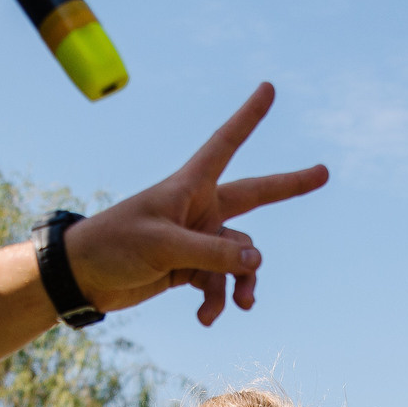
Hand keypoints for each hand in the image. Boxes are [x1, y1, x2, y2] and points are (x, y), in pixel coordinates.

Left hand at [63, 84, 329, 325]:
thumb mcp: (165, 248)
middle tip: (325, 172)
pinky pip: (220, 283)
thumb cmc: (115, 246)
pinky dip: (217, 301)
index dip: (248, 117)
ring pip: (239, 258)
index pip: (226, 144)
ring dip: (239, 283)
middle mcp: (199, 208)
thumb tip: (257, 262)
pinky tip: (207, 318)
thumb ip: (213, 255)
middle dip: (289, 187)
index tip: (268, 88)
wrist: (83, 277)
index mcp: (189, 186)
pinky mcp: (190, 268)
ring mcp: (197, 239)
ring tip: (237, 306)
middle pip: (255, 195)